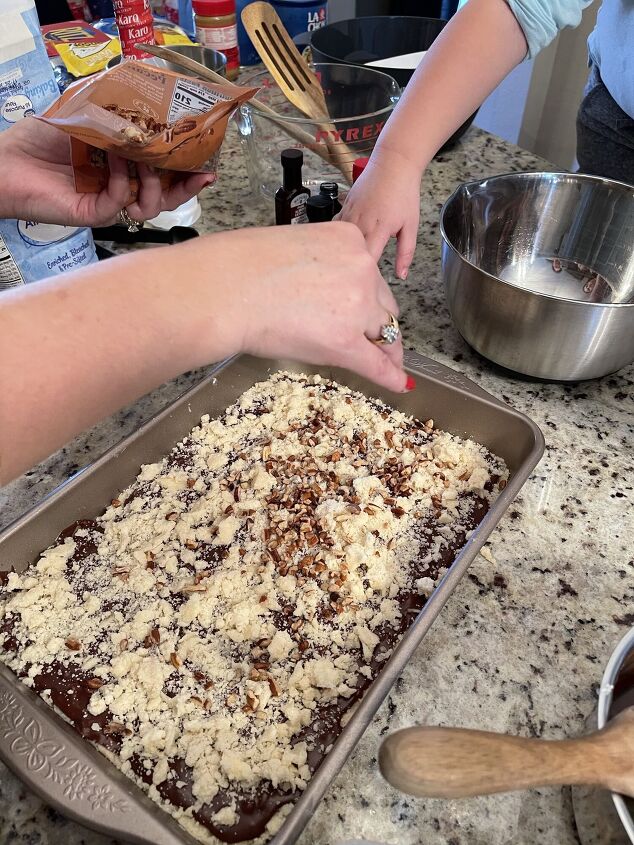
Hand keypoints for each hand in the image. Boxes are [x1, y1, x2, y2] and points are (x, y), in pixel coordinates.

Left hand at [0, 117, 213, 226]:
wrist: (8, 161)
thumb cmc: (41, 138)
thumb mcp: (87, 113)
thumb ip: (117, 110)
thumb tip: (151, 100)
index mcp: (123, 167)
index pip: (163, 173)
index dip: (187, 169)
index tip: (206, 160)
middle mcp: (121, 187)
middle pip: (166, 196)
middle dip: (188, 186)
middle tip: (203, 174)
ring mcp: (109, 203)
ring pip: (151, 206)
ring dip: (155, 183)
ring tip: (146, 160)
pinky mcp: (95, 215)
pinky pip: (121, 203)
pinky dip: (123, 181)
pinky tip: (115, 160)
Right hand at [220, 223, 412, 392]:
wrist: (228, 290)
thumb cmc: (242, 268)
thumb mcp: (295, 249)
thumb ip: (320, 266)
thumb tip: (322, 293)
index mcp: (349, 240)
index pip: (370, 274)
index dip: (372, 298)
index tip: (374, 310)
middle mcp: (361, 269)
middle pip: (383, 303)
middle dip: (380, 322)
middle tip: (381, 340)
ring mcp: (357, 306)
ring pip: (383, 332)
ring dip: (385, 348)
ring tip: (390, 364)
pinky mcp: (346, 341)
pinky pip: (376, 363)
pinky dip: (390, 375)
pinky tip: (398, 383)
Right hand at [338, 148, 421, 279]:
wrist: (393, 163)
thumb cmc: (404, 193)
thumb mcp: (411, 226)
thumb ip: (406, 253)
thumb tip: (402, 276)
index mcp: (378, 229)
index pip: (366, 260)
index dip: (366, 275)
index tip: (368, 285)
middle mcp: (360, 222)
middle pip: (348, 253)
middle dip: (351, 267)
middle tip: (354, 281)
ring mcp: (349, 214)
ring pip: (339, 241)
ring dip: (341, 253)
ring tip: (344, 266)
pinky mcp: (344, 207)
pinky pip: (335, 228)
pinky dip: (336, 238)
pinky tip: (340, 246)